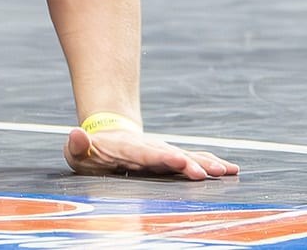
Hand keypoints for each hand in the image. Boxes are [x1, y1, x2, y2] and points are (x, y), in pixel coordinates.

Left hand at [64, 125, 238, 181]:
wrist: (108, 136)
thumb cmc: (91, 151)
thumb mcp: (77, 151)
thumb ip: (75, 145)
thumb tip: (76, 134)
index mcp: (127, 149)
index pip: (144, 153)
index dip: (160, 157)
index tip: (177, 159)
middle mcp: (150, 149)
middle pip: (170, 156)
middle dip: (187, 163)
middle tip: (206, 173)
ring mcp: (162, 153)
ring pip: (186, 156)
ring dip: (205, 163)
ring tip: (226, 170)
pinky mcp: (172, 159)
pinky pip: (194, 159)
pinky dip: (211, 163)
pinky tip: (230, 169)